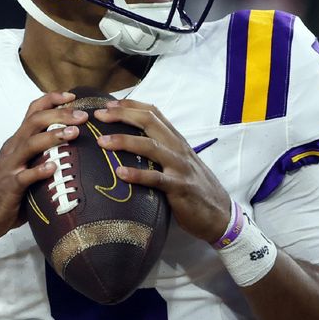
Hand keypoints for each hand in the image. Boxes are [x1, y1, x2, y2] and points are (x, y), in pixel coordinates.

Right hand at [0, 92, 87, 239]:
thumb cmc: (9, 189)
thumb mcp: (25, 164)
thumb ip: (43, 153)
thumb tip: (74, 146)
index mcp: (18, 140)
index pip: (33, 111)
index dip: (52, 99)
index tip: (72, 96)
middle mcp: (13, 147)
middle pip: (35, 121)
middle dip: (60, 115)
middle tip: (82, 116)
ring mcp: (11, 166)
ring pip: (30, 143)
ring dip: (53, 136)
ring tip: (74, 134)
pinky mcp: (10, 186)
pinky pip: (25, 176)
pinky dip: (39, 171)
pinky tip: (54, 168)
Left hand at [93, 99, 230, 242]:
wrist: (220, 214)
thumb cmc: (194, 187)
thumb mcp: (178, 162)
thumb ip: (160, 150)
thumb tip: (130, 143)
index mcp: (176, 139)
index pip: (153, 113)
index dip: (130, 105)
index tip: (108, 105)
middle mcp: (178, 148)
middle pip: (149, 122)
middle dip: (122, 116)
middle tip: (98, 117)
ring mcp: (179, 167)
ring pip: (150, 146)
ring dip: (124, 141)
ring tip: (102, 142)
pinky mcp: (180, 188)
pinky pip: (156, 179)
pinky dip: (137, 175)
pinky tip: (120, 174)